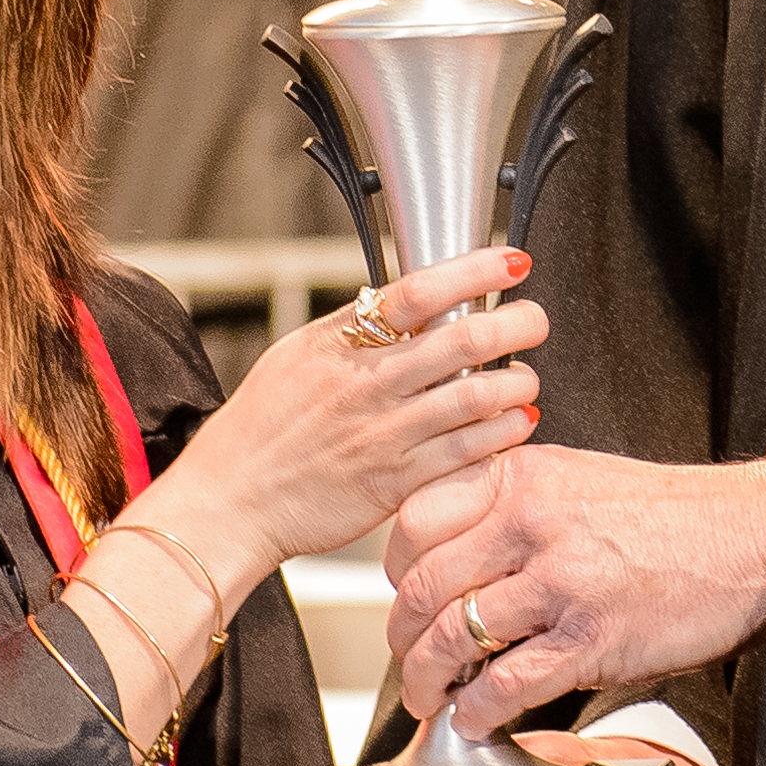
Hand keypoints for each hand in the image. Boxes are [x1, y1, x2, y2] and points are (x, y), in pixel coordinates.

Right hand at [142, 248, 543, 586]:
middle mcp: (366, 383)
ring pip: (476, 395)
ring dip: (517, 382)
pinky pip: (467, 451)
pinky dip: (503, 433)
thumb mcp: (296, 358)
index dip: (475, 271)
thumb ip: (351, 330)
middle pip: (462, 338)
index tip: (512, 263)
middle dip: (517, 323)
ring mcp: (383, 433)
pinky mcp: (395, 481)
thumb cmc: (260, 430)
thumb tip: (402, 303)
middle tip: (536, 319)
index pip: (418, 292)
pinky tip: (516, 423)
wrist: (229, 502)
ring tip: (527, 378)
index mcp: (339, 343)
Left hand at [383, 446, 765, 734]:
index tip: (400, 594)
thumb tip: (455, 549)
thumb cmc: (675, 515)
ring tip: (430, 696)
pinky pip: (508, 683)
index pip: (415, 520)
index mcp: (523, 477)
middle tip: (406, 655)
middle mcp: (533, 522)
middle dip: (401, 634)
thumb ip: (514, 502)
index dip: (394, 569)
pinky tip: (476, 718)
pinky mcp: (591, 637)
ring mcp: (561, 581)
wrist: (753, 537)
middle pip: (423, 584)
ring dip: (428, 680)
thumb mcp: (579, 476)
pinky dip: (479, 710)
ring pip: (455, 636)